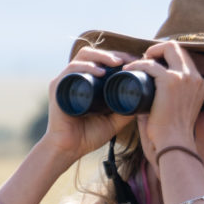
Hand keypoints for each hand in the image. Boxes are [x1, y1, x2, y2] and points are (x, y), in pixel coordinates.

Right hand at [41, 45, 131, 161]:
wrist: (69, 149)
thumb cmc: (88, 136)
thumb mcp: (114, 121)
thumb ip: (126, 111)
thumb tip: (145, 102)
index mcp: (87, 82)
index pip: (102, 60)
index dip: (118, 57)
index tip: (135, 61)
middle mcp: (76, 78)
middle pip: (94, 54)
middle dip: (112, 54)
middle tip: (128, 60)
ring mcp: (66, 81)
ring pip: (83, 57)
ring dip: (101, 56)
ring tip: (116, 63)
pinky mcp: (57, 87)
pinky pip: (71, 70)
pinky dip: (86, 67)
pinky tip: (99, 72)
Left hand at [136, 41, 203, 162]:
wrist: (174, 145)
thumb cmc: (173, 135)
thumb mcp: (180, 112)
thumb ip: (171, 101)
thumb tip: (148, 96)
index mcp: (201, 85)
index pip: (185, 59)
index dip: (167, 57)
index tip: (153, 65)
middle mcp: (196, 78)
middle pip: (178, 48)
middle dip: (158, 49)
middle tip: (144, 61)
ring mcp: (185, 78)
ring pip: (167, 48)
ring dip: (149, 53)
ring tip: (134, 64)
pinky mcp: (171, 80)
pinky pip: (151, 64)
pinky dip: (138, 64)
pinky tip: (128, 69)